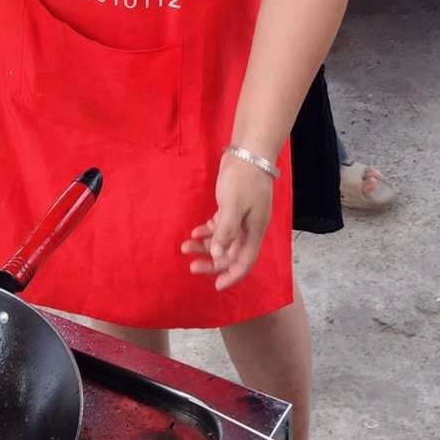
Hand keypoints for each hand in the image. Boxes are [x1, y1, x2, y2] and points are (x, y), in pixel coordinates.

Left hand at [181, 153, 274, 291]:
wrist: (248, 153)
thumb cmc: (243, 179)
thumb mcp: (233, 206)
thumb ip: (225, 231)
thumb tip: (217, 255)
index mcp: (254, 231)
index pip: (245, 261)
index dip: (232, 275)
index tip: (216, 286)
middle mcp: (249, 228)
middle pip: (231, 254)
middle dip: (212, 262)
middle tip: (192, 266)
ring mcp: (242, 218)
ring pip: (223, 240)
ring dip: (206, 246)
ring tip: (185, 247)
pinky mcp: (233, 207)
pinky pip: (221, 226)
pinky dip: (208, 231)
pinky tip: (195, 232)